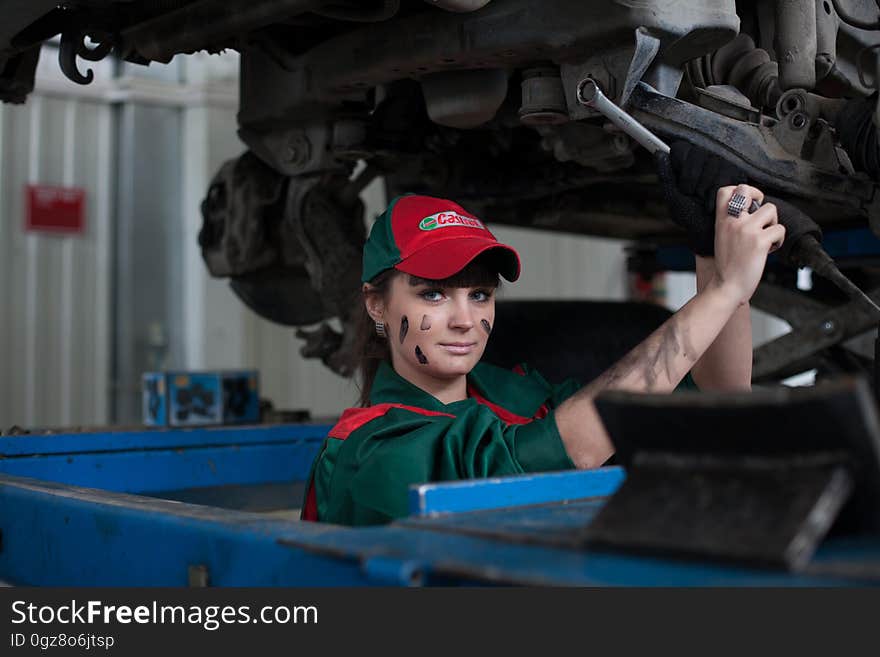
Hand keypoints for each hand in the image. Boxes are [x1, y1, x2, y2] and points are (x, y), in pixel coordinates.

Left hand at [656, 141, 747, 255]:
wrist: (711, 232)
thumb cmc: (691, 216)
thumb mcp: (674, 197)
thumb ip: (666, 176)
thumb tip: (659, 154)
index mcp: (686, 164)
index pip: (681, 149)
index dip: (681, 166)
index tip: (683, 185)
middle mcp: (704, 159)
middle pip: (697, 154)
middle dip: (692, 180)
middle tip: (694, 195)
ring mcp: (721, 163)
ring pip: (712, 162)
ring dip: (705, 186)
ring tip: (704, 199)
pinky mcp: (736, 171)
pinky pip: (725, 173)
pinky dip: (716, 191)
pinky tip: (713, 201)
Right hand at [712, 185, 784, 304]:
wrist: (727, 287)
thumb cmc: (727, 265)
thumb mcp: (722, 238)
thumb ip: (732, 222)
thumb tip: (752, 209)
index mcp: (721, 220)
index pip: (726, 190)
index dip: (741, 190)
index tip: (749, 202)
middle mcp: (733, 221)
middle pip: (747, 190)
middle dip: (759, 199)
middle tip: (761, 216)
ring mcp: (747, 230)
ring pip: (771, 209)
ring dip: (773, 224)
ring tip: (766, 238)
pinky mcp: (760, 242)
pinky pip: (780, 229)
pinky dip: (779, 241)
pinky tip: (769, 251)